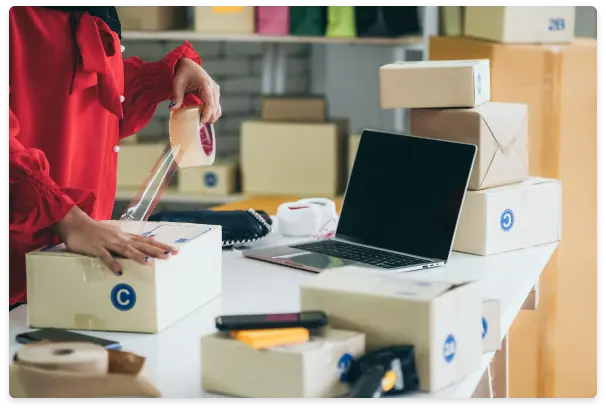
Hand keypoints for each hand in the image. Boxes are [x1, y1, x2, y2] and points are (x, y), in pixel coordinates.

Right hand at [53, 207, 178, 275]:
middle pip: (141, 245)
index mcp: (125, 236)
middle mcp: (120, 238)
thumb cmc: (95, 231)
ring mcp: (108, 243)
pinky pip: (105, 257)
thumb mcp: (114, 234)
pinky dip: (112, 264)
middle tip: (169, 256)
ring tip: (149, 263)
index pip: (147, 241)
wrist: (75, 223)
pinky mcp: (96, 248)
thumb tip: (139, 244)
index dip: (161, 246)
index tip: (174, 250)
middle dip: (156, 251)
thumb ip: (126, 240)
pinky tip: (119, 272)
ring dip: (138, 256)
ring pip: (126, 250)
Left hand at [170, 57, 221, 123]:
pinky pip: (215, 107)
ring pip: (217, 109)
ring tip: (199, 122)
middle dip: (208, 118)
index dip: (206, 114)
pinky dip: (210, 113)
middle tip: (197, 125)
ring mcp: (215, 91)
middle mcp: (213, 88)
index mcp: (206, 84)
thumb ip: (176, 95)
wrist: (188, 64)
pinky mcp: (214, 94)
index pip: (210, 103)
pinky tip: (202, 117)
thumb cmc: (183, 71)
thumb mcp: (177, 82)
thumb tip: (173, 108)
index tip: (200, 123)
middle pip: (215, 108)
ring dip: (210, 117)